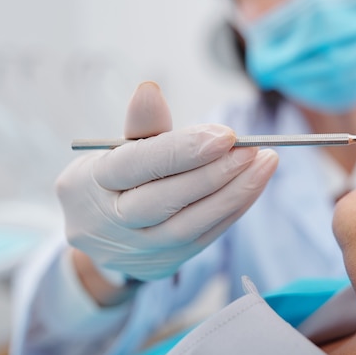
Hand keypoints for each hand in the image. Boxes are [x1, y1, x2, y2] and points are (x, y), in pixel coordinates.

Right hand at [57, 82, 278, 280]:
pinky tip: (253, 186)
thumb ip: (141, 124)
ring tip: (264, 164)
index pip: (138, 164)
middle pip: (166, 200)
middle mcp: (110, 224)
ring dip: (234, 194)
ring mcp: (136, 250)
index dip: (183, 150)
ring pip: (190, 226)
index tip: (226, 135)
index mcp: (90, 184)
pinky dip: (232, 210)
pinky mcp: (162, 264)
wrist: (98, 233)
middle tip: (252, 149)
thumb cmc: (113, 179)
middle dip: (215, 174)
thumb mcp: (117, 148)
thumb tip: (150, 90)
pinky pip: (204, 238)